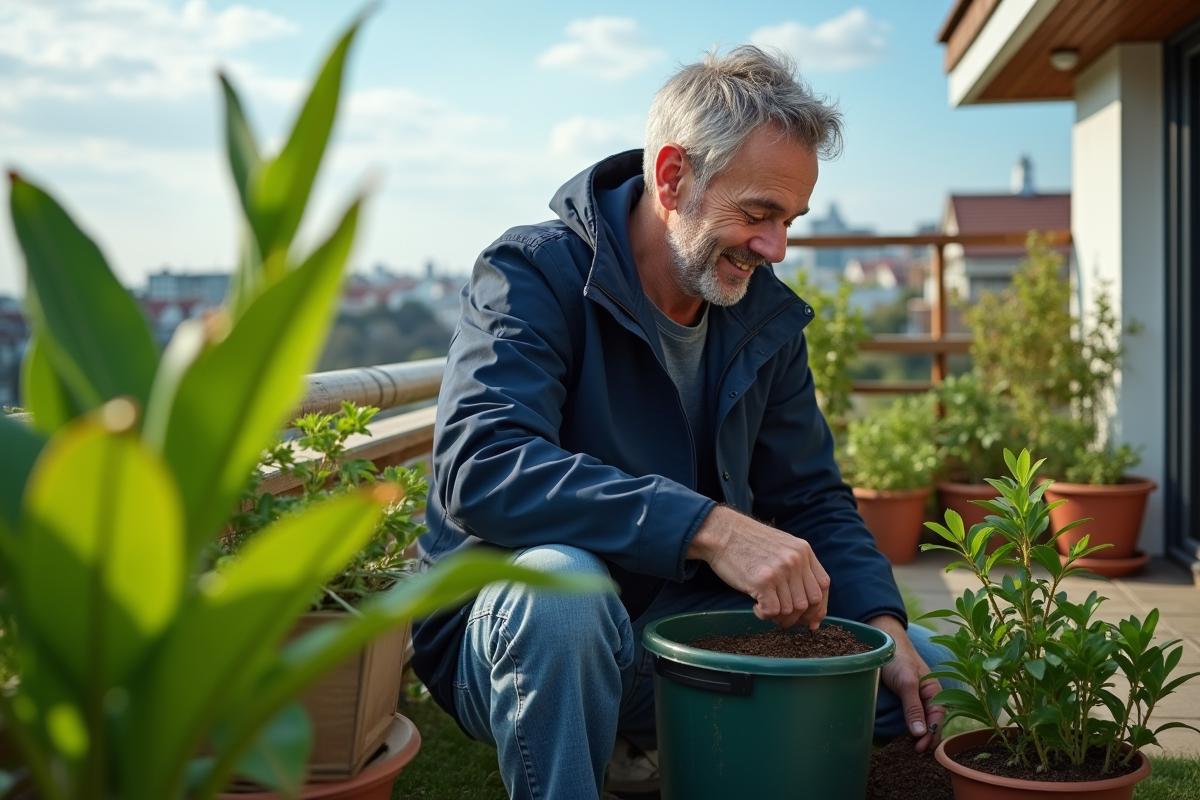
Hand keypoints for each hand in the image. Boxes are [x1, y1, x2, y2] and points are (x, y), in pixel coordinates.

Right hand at [688, 506, 829, 628]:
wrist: (721, 532)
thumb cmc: (747, 542)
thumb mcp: (781, 546)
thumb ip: (797, 567)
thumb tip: (809, 604)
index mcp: (803, 550)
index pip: (822, 586)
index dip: (819, 608)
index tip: (812, 621)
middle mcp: (796, 560)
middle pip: (809, 602)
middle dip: (799, 618)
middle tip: (783, 620)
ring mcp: (780, 570)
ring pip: (790, 610)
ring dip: (778, 617)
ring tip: (765, 609)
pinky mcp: (763, 581)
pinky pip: (772, 611)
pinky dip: (764, 615)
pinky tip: (755, 606)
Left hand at [868, 615, 944, 753]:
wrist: (882, 641)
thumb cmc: (898, 658)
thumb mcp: (906, 682)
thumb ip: (913, 706)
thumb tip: (921, 732)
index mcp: (935, 691)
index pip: (938, 717)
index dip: (932, 733)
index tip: (921, 747)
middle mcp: (928, 696)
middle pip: (932, 722)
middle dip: (927, 738)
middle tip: (915, 752)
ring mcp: (916, 698)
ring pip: (922, 721)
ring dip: (920, 735)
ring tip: (912, 748)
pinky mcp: (905, 699)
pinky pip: (912, 716)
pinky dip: (912, 727)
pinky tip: (907, 735)